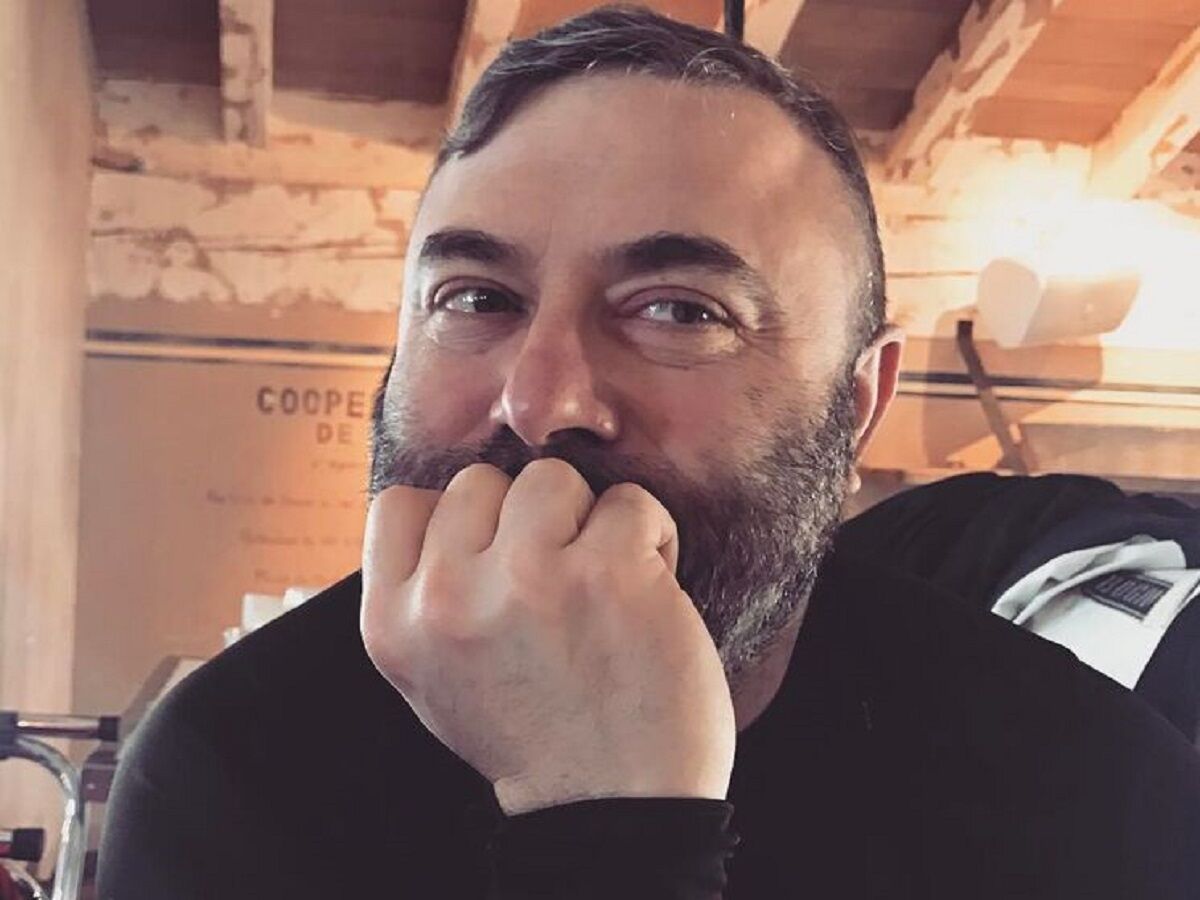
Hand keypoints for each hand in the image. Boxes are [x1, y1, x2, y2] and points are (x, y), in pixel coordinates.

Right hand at [360, 458, 734, 814]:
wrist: (616, 808)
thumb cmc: (532, 735)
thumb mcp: (434, 677)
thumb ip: (423, 593)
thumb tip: (441, 507)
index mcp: (394, 624)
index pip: (400, 504)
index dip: (455, 520)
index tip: (493, 559)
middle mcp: (449, 597)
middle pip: (479, 482)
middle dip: (523, 521)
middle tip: (554, 583)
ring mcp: (529, 578)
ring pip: (550, 479)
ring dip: (585, 520)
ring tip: (601, 580)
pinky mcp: (608, 572)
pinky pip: (629, 501)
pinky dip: (650, 535)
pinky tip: (648, 587)